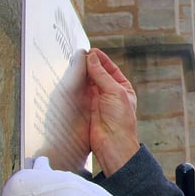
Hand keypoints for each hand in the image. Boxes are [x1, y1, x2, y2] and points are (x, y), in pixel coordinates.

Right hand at [85, 49, 139, 174]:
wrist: (113, 143)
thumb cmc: (121, 120)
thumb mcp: (115, 92)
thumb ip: (102, 74)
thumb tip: (92, 58)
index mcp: (123, 88)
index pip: (111, 69)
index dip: (101, 59)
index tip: (91, 51)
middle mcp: (111, 93)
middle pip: (98, 74)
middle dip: (90, 65)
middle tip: (79, 55)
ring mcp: (99, 100)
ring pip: (89, 82)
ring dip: (82, 74)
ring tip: (74, 63)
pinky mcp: (88, 108)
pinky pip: (81, 93)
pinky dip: (76, 84)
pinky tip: (71, 77)